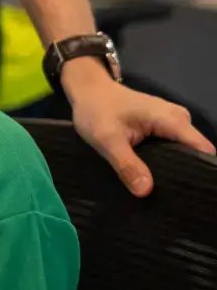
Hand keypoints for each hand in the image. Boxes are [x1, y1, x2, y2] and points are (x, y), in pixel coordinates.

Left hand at [65, 57, 215, 195]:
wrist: (88, 90)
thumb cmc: (96, 110)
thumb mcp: (106, 139)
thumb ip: (126, 164)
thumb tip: (145, 191)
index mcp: (171, 120)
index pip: (202, 150)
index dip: (200, 172)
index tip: (193, 193)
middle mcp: (179, 120)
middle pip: (196, 154)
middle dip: (187, 174)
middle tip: (174, 199)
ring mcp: (173, 123)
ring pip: (185, 153)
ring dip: (176, 170)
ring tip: (164, 192)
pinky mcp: (164, 128)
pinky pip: (175, 149)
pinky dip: (168, 163)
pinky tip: (157, 179)